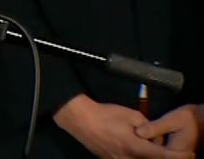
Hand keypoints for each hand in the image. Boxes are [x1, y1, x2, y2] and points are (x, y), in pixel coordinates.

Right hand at [53, 94, 193, 157]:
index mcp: (135, 146)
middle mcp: (128, 158)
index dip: (177, 156)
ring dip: (146, 155)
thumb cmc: (106, 114)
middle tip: (166, 147)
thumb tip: (155, 137)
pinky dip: (134, 156)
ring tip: (141, 142)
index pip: (162, 155)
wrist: (80, 119)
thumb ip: (148, 127)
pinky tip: (131, 145)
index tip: (188, 154)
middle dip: (160, 155)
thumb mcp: (132, 115)